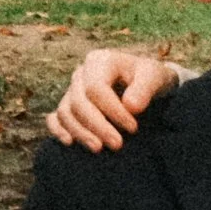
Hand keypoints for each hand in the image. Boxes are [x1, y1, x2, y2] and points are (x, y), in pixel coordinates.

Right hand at [45, 51, 179, 150]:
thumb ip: (145, 88)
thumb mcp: (154, 77)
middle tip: (117, 145)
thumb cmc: (150, 78)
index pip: (96, 88)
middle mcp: (81, 73)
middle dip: (96, 126)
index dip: (113, 111)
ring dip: (80, 133)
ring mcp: (72, 90)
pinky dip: (58, 130)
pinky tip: (69, 143)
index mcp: (99, 61)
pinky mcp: (69, 105)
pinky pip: (55, 118)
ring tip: (98, 149)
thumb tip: (130, 106)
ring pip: (65, 112)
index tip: (133, 128)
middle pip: (78, 102)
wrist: (146, 83)